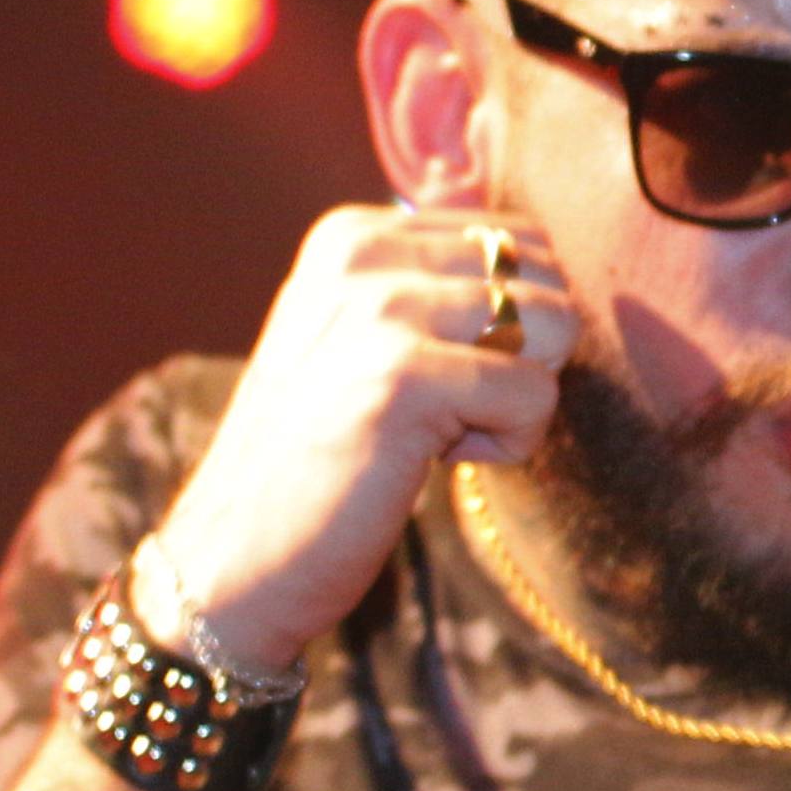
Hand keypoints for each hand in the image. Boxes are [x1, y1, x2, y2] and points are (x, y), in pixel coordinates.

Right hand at [155, 206, 575, 665]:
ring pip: (554, 329)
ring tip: (432, 433)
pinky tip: (427, 463)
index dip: (510, 322)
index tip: (428, 374)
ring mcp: (379, 311)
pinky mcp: (404, 379)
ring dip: (515, 402)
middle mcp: (363, 255)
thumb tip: (544, 258)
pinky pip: (537, 397)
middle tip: (440, 408)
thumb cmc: (321, 457)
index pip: (521, 239)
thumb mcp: (362, 337)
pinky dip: (507, 446)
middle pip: (546, 280)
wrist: (236, 555)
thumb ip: (438, 285)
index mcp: (354, 234)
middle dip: (523, 356)